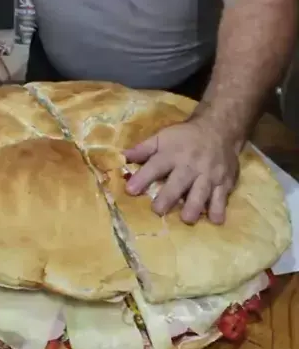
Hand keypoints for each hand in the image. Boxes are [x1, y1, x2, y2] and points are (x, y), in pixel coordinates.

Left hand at [124, 119, 239, 224]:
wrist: (219, 128)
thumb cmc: (184, 137)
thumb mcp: (162, 137)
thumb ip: (143, 149)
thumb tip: (122, 157)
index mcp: (172, 154)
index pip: (155, 166)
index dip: (142, 178)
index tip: (130, 190)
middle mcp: (190, 165)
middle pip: (179, 182)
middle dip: (168, 197)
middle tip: (158, 211)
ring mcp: (209, 174)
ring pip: (202, 192)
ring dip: (194, 206)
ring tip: (187, 219)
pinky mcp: (225, 181)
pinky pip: (223, 196)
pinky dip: (219, 209)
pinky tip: (216, 220)